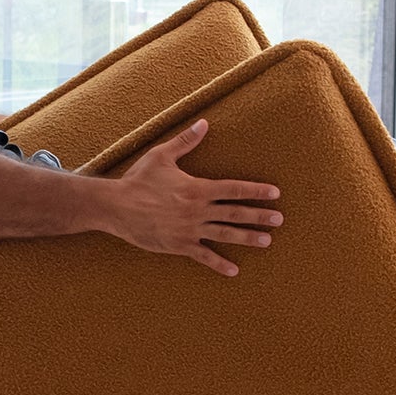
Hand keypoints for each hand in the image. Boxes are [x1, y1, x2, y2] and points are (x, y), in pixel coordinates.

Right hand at [107, 119, 281, 275]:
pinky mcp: (180, 245)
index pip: (234, 189)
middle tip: (280, 219)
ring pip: (226, 235)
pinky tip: (234, 271)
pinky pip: (204, 256)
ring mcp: (190, 229)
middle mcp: (198, 210)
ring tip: (267, 241)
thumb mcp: (162, 156)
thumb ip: (186, 141)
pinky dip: (219, 264)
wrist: (116, 207)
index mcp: (198, 188)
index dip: (256, 191)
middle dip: (260, 216)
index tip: (275, 193)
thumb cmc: (138, 179)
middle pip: (236, 213)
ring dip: (248, 238)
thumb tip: (204, 123)